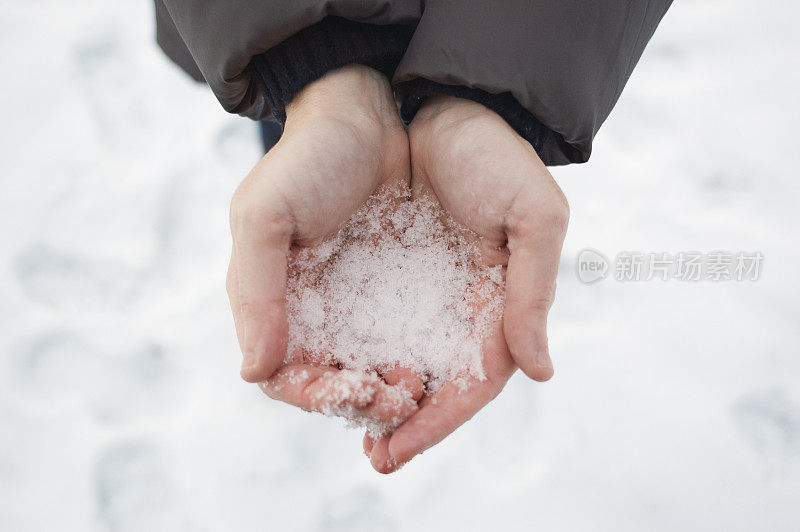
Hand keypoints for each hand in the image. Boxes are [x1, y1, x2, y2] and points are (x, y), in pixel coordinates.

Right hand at [227, 65, 421, 423]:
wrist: (363, 116)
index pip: (287, 378)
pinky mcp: (400, 295)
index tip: (353, 391)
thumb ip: (256, 292)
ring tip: (418, 389)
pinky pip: (410, 343)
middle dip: (363, 404)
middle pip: (334, 387)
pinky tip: (437, 370)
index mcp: (276, 307)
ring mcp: (359, 309)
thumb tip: (253, 370)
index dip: (317, 397)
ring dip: (395, 395)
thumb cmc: (305, 162)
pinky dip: (421, 365)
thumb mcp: (265, 217)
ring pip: (374, 374)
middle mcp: (316, 317)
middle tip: (400, 398)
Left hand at [364, 96, 568, 471]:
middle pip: (420, 386)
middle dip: (392, 420)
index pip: (469, 383)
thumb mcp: (534, 214)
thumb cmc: (490, 153)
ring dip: (357, 397)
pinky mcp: (359, 274)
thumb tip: (538, 373)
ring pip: (378, 363)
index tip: (394, 451)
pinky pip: (342, 325)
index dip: (435, 422)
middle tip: (367, 446)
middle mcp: (443, 311)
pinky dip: (329, 355)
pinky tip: (310, 372)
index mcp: (488, 307)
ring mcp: (402, 294)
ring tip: (335, 414)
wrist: (426, 100)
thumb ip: (533, 292)